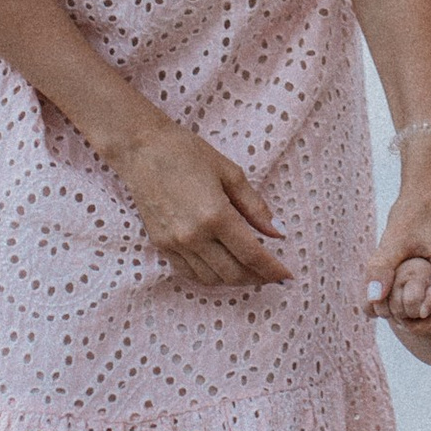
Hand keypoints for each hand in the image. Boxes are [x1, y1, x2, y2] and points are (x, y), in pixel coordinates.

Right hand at [108, 116, 291, 290]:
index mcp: (216, 215)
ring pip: (211, 278)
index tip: (287, 277)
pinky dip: (209, 277)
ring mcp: (175, 243)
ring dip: (234, 281)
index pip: (252, 254)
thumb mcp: (230, 173)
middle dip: (257, 278)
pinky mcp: (161, 244)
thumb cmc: (188, 153)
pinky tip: (221, 270)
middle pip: (233, 273)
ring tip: (250, 273)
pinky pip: (189, 273)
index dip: (272, 269)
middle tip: (271, 276)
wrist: (142, 149)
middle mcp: (194, 235)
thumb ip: (255, 206)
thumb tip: (276, 233)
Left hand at [367, 158, 430, 350]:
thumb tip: (371, 299)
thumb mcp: (394, 238)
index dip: (417, 326)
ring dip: (421, 305)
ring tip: (399, 288)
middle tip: (392, 300)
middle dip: (416, 316)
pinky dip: (427, 295)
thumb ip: (381, 268)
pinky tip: (409, 282)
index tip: (394, 315)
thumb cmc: (413, 210)